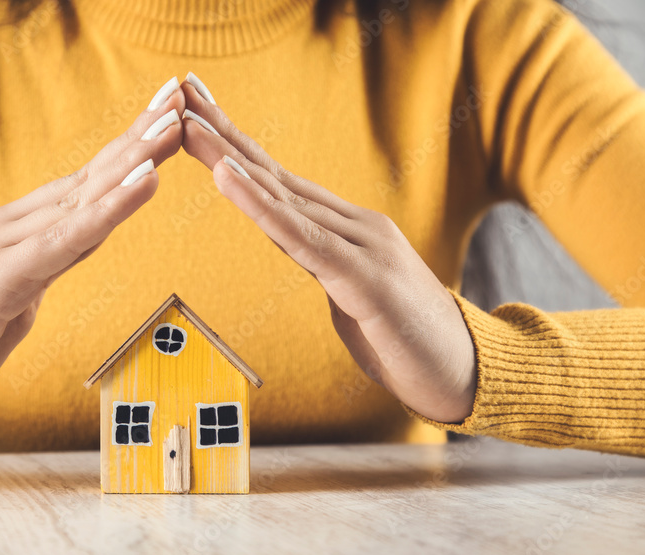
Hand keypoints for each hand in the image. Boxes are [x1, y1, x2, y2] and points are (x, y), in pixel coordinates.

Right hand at [0, 84, 185, 410]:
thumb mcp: (18, 292)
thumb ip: (49, 260)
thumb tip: (82, 240)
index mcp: (18, 228)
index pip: (83, 183)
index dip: (126, 151)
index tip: (165, 120)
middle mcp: (12, 225)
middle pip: (88, 177)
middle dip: (138, 138)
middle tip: (181, 98)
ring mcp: (4, 244)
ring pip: (82, 198)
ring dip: (134, 161)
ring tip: (173, 128)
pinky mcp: (2, 276)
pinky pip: (67, 238)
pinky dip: (110, 209)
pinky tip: (144, 182)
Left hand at [178, 81, 476, 423]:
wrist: (464, 374)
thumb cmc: (404, 340)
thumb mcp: (349, 295)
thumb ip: (322, 262)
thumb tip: (295, 245)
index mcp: (346, 229)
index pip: (279, 182)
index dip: (235, 147)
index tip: (196, 116)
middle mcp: (353, 224)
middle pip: (274, 175)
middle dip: (223, 134)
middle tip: (179, 92)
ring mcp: (363, 245)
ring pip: (282, 196)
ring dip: (229, 158)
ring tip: (188, 124)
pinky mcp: (365, 276)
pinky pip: (301, 236)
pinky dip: (259, 205)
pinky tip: (225, 176)